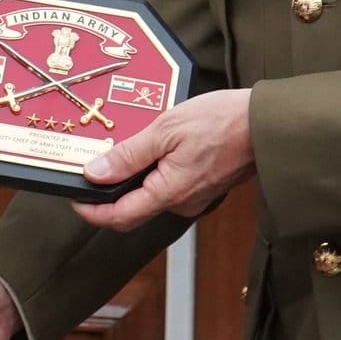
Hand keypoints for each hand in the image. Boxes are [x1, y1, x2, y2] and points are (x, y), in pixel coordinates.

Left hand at [71, 88, 255, 230]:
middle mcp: (181, 203)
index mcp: (169, 194)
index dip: (91, 211)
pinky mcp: (202, 184)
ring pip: (150, 194)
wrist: (267, 124)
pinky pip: (168, 184)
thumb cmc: (222, 122)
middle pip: (133, 207)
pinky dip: (152, 169)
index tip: (73, 197)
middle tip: (89, 166)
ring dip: (131, 177)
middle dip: (108, 192)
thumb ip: (129, 154)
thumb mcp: (166, 130)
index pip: (119, 217)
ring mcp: (194, 196)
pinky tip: (148, 146)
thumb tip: (95, 173)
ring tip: (117, 148)